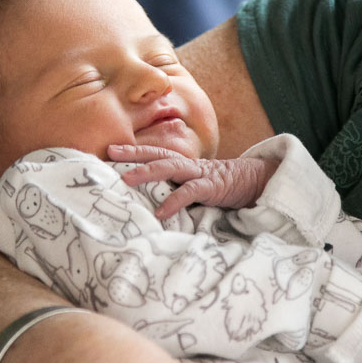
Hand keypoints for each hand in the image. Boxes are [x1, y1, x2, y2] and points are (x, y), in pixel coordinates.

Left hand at [107, 144, 277, 218]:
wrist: (253, 182)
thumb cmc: (220, 187)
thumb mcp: (194, 184)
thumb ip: (175, 186)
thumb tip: (147, 200)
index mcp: (181, 163)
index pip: (153, 152)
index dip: (132, 150)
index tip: (108, 150)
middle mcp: (187, 164)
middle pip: (156, 154)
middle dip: (132, 153)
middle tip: (109, 152)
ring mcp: (199, 173)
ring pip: (169, 167)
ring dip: (147, 172)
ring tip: (126, 180)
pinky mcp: (211, 187)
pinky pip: (190, 193)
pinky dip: (174, 201)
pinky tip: (160, 212)